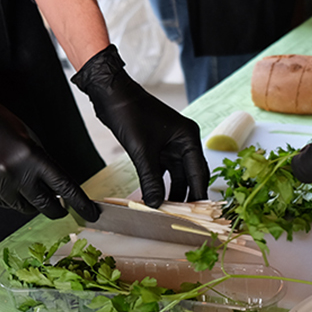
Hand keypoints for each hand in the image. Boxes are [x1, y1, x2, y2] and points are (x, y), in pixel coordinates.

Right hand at [0, 64, 97, 220]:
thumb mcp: (27, 137)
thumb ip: (41, 162)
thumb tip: (54, 186)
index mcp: (32, 156)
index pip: (64, 187)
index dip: (80, 204)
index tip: (90, 214)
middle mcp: (15, 173)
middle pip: (44, 205)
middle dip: (55, 210)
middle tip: (59, 209)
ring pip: (21, 207)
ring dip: (26, 201)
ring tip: (17, 181)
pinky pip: (1, 203)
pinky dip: (4, 196)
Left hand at [72, 45, 208, 206]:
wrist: (111, 93)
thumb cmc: (130, 114)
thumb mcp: (142, 151)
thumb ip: (151, 180)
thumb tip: (155, 205)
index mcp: (189, 137)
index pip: (199, 173)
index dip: (198, 195)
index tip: (196, 215)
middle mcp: (183, 142)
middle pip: (189, 176)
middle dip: (183, 196)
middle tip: (179, 218)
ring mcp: (170, 145)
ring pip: (175, 175)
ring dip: (169, 192)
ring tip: (165, 212)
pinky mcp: (156, 147)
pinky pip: (161, 171)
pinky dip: (158, 184)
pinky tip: (153, 199)